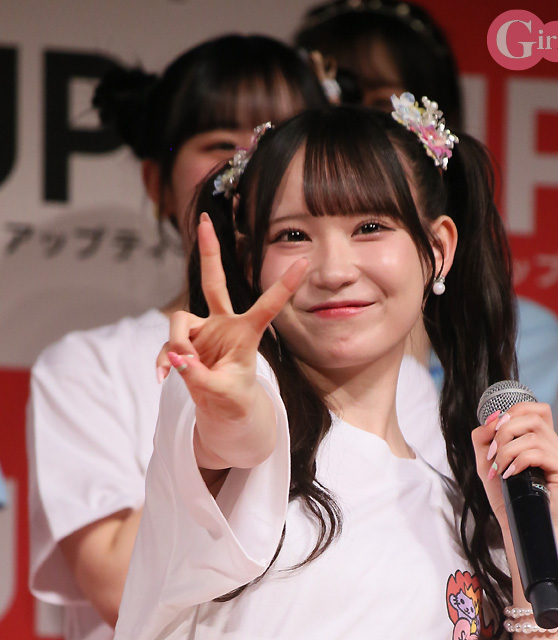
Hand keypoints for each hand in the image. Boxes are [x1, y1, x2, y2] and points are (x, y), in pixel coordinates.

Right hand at [157, 213, 306, 468]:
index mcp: (247, 334)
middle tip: (206, 220)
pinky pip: (168, 346)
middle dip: (209, 251)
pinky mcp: (185, 342)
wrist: (222, 410)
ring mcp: (203, 331)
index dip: (284, 286)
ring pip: (179, 321)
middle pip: (214, 282)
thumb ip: (199, 377)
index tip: (304, 263)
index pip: (268, 307)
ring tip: (181, 369)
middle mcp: (224, 325)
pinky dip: (164, 362)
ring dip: (176, 344)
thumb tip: (176, 358)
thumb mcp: (220, 394)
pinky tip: (163, 378)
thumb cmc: (232, 400)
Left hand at [472, 403, 557, 553]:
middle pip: (532, 417)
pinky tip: (509, 475)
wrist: (518, 524)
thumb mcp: (488, 462)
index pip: (534, 408)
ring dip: (507, 451)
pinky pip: (538, 454)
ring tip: (499, 469)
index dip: (512, 412)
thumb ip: (484, 439)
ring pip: (533, 436)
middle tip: (492, 455)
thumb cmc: (506, 495)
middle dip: (505, 432)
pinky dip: (517, 462)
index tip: (493, 432)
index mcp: (542, 439)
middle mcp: (555, 445)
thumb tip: (491, 419)